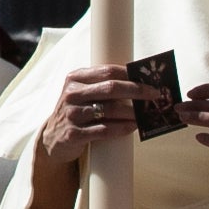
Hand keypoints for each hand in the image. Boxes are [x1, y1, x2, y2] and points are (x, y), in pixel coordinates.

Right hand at [28, 65, 157, 208]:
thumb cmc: (76, 111)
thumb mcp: (82, 93)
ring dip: (132, 113)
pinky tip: (133, 127)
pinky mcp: (74, 134)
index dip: (130, 74)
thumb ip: (102, 85)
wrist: (54, 138)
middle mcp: (72, 94)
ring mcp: (72, 114)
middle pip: (110, 88)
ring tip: (146, 115)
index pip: (107, 70)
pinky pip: (104, 130)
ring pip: (110, 110)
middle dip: (137, 91)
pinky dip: (122, 128)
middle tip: (155, 95)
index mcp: (74, 79)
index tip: (149, 80)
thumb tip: (138, 82)